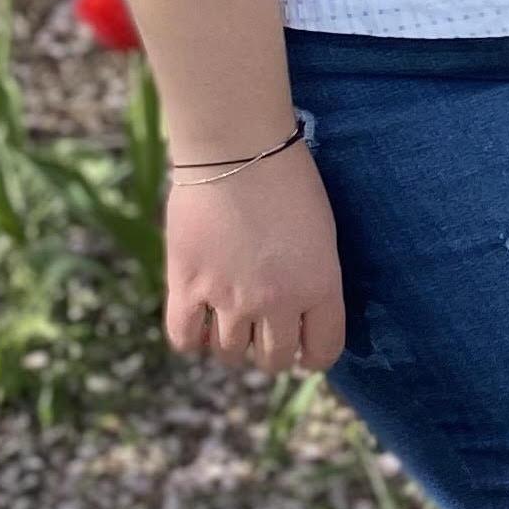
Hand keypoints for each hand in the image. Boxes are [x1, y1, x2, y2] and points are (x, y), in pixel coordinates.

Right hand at [164, 140, 344, 371]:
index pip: (323, 350)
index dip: (315, 356)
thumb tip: (304, 310)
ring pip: (231, 354)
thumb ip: (314, 277)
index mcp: (320, 286)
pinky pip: (186, 339)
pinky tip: (200, 322)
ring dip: (234, 344)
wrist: (238, 150)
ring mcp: (228, 300)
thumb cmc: (290, 179)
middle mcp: (276, 302)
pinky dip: (194, 339)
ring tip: (234, 321)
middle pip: (274, 359)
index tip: (307, 352)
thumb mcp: (322, 232)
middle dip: (274, 352)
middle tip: (268, 334)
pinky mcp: (186, 289)